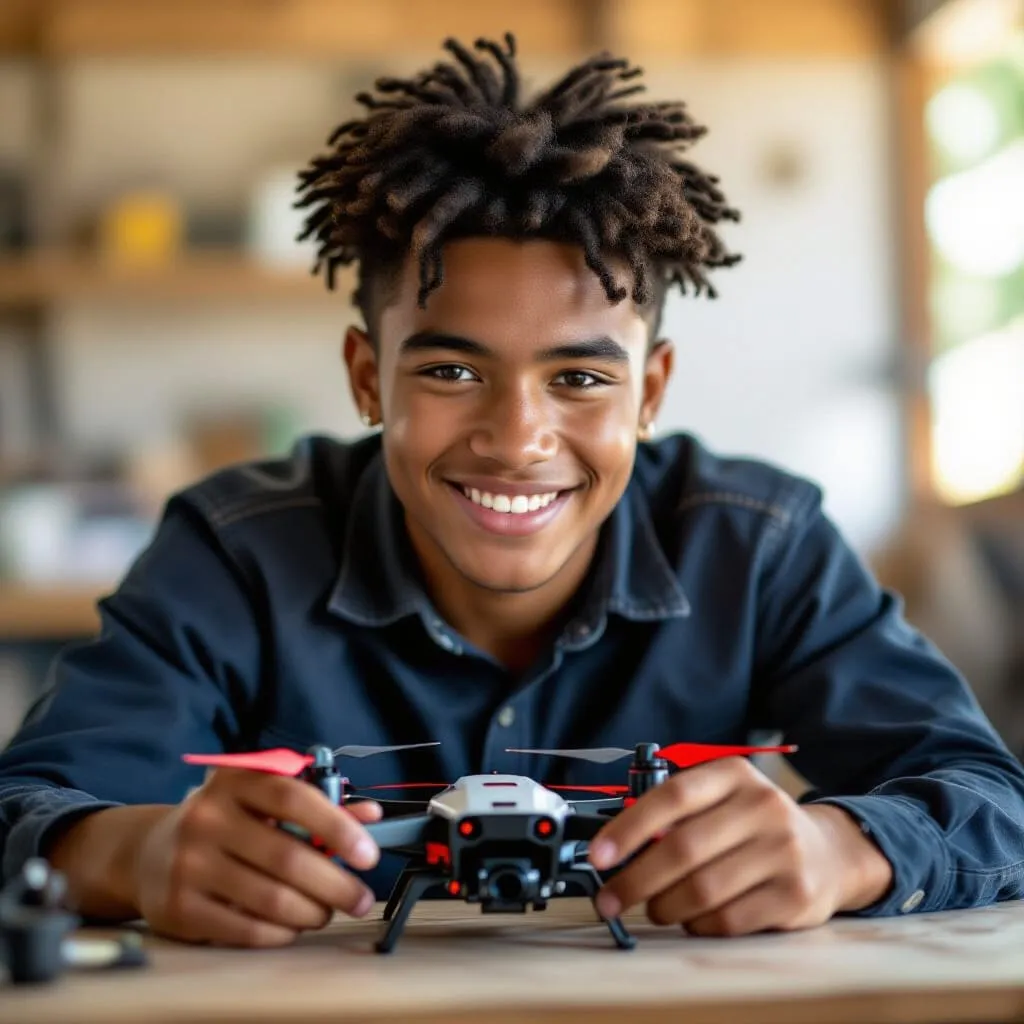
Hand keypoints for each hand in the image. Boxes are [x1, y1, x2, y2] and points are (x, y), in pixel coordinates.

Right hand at [134, 767, 382, 946]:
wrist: (147, 852)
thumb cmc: (224, 821)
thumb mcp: (263, 801)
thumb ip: (318, 805)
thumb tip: (371, 815)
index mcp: (235, 781)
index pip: (294, 798)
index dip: (337, 826)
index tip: (367, 854)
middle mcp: (207, 817)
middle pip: (288, 856)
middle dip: (336, 883)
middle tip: (360, 898)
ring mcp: (189, 863)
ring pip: (271, 898)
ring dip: (313, 911)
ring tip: (327, 912)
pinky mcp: (179, 907)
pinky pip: (245, 928)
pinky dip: (281, 932)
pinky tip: (294, 926)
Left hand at [588, 757, 891, 936]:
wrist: (830, 851)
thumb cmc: (754, 825)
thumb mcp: (722, 798)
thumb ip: (676, 813)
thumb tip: (614, 846)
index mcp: (734, 774)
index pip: (672, 796)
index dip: (629, 828)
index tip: (599, 855)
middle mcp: (762, 806)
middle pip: (682, 849)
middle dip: (635, 879)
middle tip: (609, 898)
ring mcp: (783, 851)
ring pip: (703, 889)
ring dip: (664, 906)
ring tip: (653, 909)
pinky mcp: (796, 895)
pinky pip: (728, 919)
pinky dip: (698, 925)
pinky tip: (690, 920)